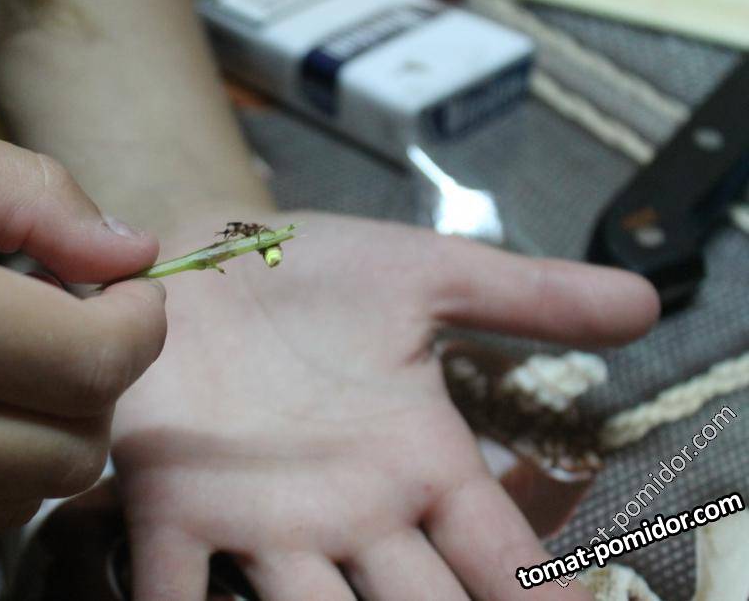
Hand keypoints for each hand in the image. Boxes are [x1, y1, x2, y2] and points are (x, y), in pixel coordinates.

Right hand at [0, 93, 165, 565]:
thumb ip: (26, 196)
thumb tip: (131, 253)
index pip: (88, 363)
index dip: (140, 324)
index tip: (130, 290)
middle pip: (69, 448)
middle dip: (99, 381)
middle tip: (70, 319)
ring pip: (20, 497)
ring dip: (45, 428)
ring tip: (3, 358)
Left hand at [111, 211, 658, 599]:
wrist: (201, 257)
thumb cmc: (314, 274)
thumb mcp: (425, 274)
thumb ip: (526, 297)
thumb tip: (649, 303)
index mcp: (419, 463)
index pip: (499, 553)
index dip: (537, 596)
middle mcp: (351, 512)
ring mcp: (262, 519)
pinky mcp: (175, 507)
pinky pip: (177, 584)